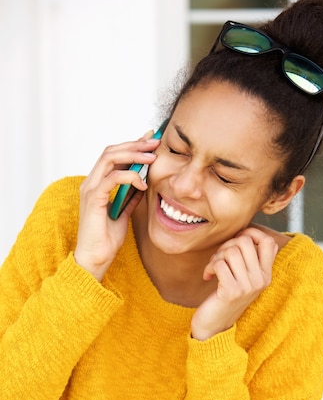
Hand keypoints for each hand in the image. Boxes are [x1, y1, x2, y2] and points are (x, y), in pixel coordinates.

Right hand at [74, 133, 159, 280]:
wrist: (96, 258)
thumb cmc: (107, 239)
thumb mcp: (124, 212)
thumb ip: (131, 196)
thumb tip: (144, 183)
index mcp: (97, 183)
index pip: (113, 155)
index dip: (132, 145)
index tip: (151, 140)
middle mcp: (91, 182)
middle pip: (111, 151)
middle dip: (135, 144)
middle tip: (155, 142)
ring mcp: (90, 189)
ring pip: (110, 158)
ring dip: (133, 154)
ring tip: (152, 157)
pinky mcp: (94, 199)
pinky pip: (112, 178)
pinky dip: (130, 176)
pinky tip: (143, 182)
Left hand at [191, 228, 277, 340]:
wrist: (214, 326)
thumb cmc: (226, 296)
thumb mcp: (243, 278)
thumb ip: (249, 258)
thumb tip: (246, 232)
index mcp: (266, 275)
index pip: (269, 242)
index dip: (252, 233)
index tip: (237, 239)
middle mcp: (260, 280)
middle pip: (245, 242)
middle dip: (227, 244)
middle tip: (219, 257)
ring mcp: (247, 287)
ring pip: (231, 251)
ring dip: (217, 256)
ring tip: (214, 267)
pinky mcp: (232, 292)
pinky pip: (219, 264)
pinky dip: (209, 267)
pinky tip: (208, 276)